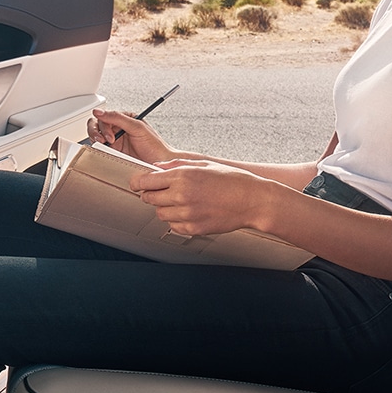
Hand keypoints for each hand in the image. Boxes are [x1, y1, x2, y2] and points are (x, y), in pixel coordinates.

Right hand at [87, 108, 173, 163]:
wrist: (160, 164)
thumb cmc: (154, 146)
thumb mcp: (137, 127)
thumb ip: (118, 118)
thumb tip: (99, 112)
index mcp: (125, 119)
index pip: (105, 116)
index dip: (103, 124)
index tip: (110, 135)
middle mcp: (118, 129)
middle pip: (96, 125)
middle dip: (96, 132)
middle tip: (104, 141)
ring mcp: (114, 141)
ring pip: (95, 136)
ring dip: (95, 139)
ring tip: (103, 145)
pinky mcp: (112, 153)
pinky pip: (99, 149)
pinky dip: (97, 149)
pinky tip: (103, 152)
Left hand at [129, 161, 276, 235]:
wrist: (253, 200)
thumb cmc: (232, 180)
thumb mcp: (204, 164)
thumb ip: (176, 165)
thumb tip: (157, 167)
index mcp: (182, 176)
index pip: (145, 181)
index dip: (138, 182)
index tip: (138, 183)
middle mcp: (181, 195)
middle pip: (148, 198)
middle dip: (151, 194)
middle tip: (161, 191)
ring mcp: (187, 214)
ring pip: (160, 214)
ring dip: (164, 208)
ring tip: (179, 201)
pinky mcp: (194, 228)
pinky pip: (173, 225)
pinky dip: (176, 220)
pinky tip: (189, 211)